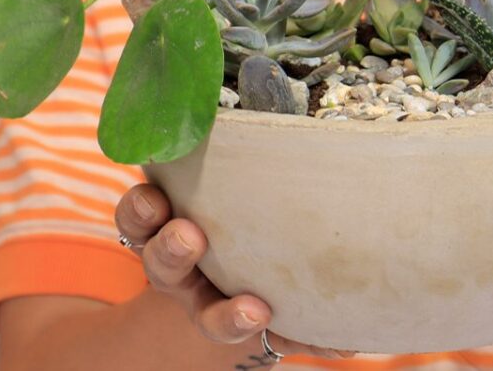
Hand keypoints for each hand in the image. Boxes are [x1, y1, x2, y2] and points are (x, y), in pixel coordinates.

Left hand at [115, 184, 355, 359]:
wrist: (232, 260)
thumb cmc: (266, 286)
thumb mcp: (287, 314)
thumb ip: (310, 328)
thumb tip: (350, 344)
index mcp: (215, 304)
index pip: (216, 319)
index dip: (231, 317)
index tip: (257, 311)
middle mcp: (185, 271)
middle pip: (165, 269)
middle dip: (174, 254)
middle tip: (190, 237)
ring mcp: (165, 228)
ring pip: (142, 226)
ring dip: (145, 212)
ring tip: (154, 199)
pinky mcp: (161, 190)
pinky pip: (142, 179)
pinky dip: (145, 169)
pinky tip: (161, 148)